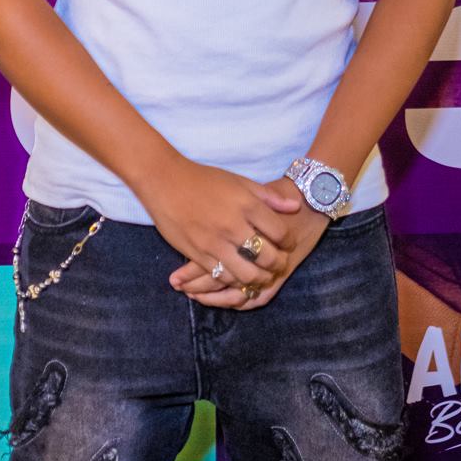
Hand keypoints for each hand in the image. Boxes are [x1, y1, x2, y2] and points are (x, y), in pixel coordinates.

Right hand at [168, 175, 329, 309]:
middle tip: (279, 264)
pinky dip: (235, 281)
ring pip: (247, 274)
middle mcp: (233, 225)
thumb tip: (295, 207)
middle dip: (278, 264)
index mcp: (246, 205)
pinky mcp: (198, 254)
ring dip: (259, 279)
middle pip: (267, 257)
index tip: (287, 243)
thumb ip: (268, 196)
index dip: (288, 241)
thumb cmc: (204, 179)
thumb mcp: (238, 181)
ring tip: (262, 275)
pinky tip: (239, 276)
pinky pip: (223, 276)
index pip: (279, 232)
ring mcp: (215, 242)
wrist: (165, 182)